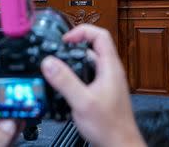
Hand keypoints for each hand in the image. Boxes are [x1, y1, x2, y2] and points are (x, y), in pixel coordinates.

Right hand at [41, 24, 143, 146]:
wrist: (119, 145)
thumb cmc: (110, 127)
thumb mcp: (82, 102)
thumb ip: (65, 81)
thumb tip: (49, 62)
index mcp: (110, 67)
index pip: (100, 34)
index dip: (81, 31)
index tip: (65, 40)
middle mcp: (110, 71)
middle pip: (92, 46)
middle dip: (73, 46)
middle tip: (57, 53)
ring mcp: (107, 81)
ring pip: (89, 62)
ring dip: (73, 61)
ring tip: (58, 67)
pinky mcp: (102, 91)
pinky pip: (87, 75)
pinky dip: (75, 75)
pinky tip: (65, 85)